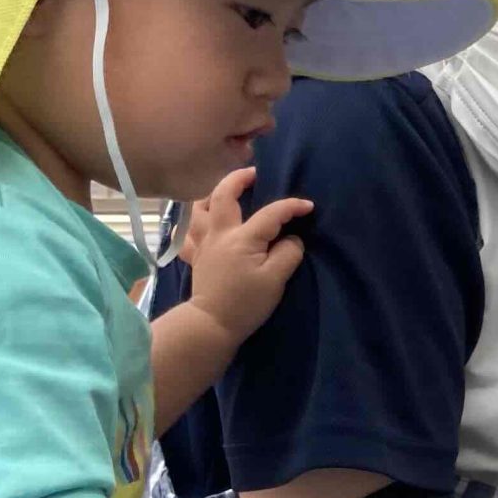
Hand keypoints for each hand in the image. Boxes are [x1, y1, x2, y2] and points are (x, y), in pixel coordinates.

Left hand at [180, 167, 314, 343]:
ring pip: (199, 207)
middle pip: (223, 194)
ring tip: (225, 192)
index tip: (308, 207)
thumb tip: (291, 239)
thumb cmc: (246, 303)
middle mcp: (219, 233)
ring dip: (211, 194)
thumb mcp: (276, 280)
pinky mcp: (196, 256)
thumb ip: (287, 253)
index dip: (292, 206)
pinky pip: (189, 233)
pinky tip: (203, 223)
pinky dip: (194, 223)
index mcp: (242, 238)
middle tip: (254, 174)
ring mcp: (203, 243)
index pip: (271, 213)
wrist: (212, 323)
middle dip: (239, 178)